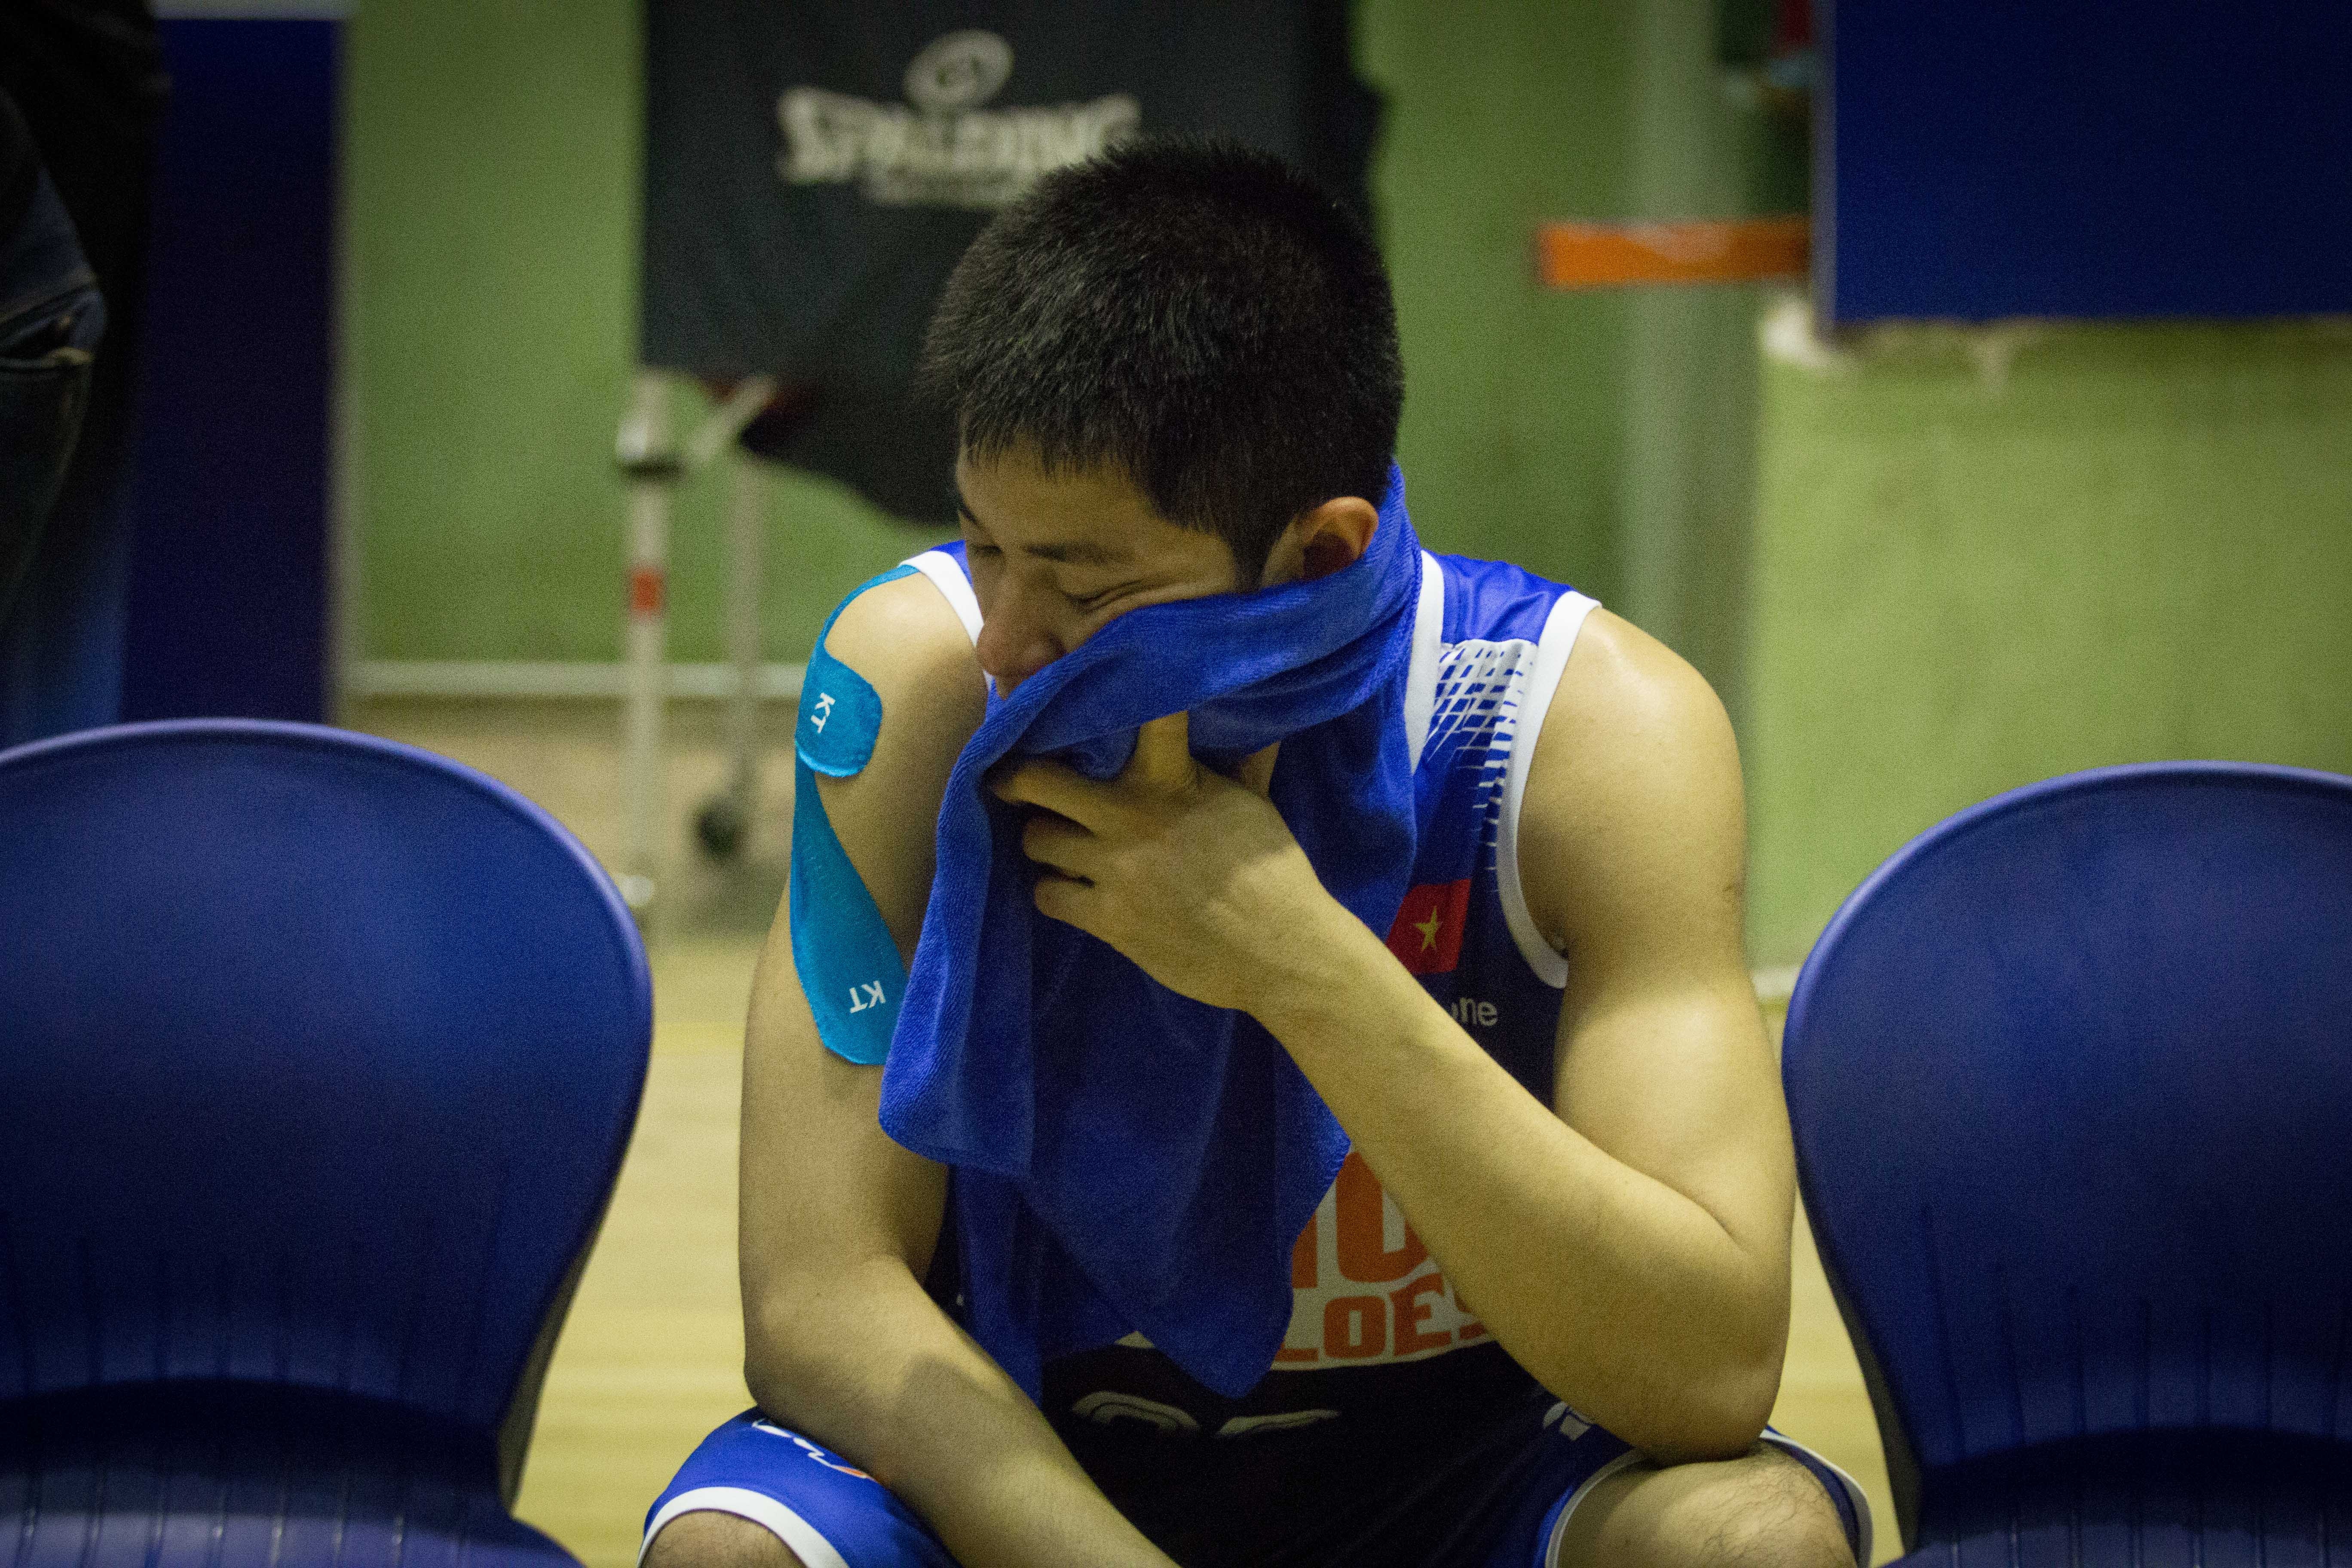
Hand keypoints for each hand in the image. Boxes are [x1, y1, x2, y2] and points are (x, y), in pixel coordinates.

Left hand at [989, 712, 1333, 1012]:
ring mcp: (1117, 869)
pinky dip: (1056, 891)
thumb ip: (1241, 763)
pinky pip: (1047, 894)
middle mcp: (1135, 815)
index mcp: (1174, 778)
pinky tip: (1074, 890)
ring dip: (1043, 841)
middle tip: (1016, 781)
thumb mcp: (1256, 805)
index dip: (1103, 690)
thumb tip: (1260, 726)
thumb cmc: (1274, 874)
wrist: (1283, 953)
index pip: (1142, 717)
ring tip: (1058, 842)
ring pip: (1036, 839)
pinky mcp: (1109, 920)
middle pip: (1038, 779)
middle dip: (1019, 778)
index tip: (1071, 686)